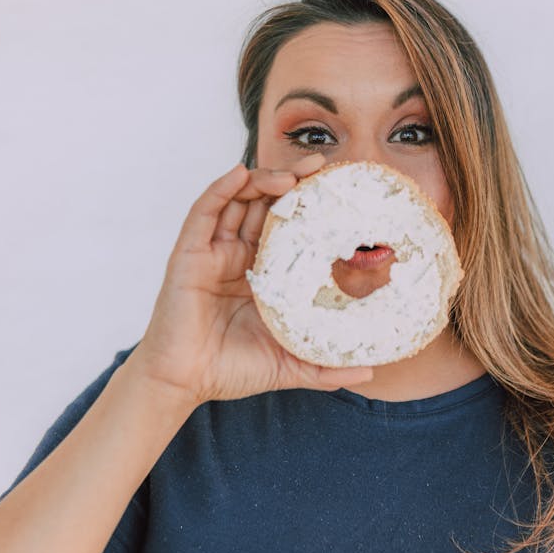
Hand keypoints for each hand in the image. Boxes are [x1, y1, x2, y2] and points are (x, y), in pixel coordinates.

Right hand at [128, 155, 373, 406]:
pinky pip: (204, 212)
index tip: (336, 190)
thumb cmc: (229, 370)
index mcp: (261, 274)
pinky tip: (240, 174)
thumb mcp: (289, 364)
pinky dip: (221, 189)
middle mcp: (237, 257)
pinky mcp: (189, 253)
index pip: (288, 228)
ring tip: (291, 176)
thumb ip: (325, 367)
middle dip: (291, 182)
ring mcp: (212, 252)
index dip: (309, 206)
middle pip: (265, 206)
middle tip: (319, 168)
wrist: (185, 384)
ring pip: (238, 201)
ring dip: (262, 180)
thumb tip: (368, 372)